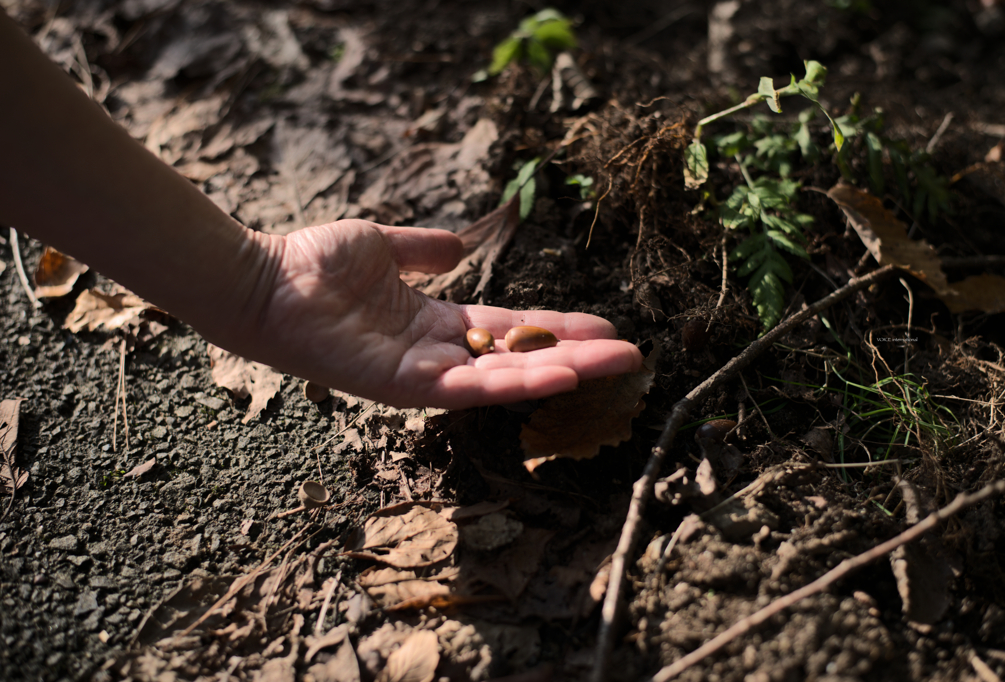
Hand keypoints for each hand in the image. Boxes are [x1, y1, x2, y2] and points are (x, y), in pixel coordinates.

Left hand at [241, 220, 643, 408]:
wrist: (266, 279)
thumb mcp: (385, 247)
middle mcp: (438, 353)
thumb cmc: (315, 263)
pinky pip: (471, 388)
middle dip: (576, 355)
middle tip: (630, 355)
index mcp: (435, 322)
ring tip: (614, 364)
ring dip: (562, 371)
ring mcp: (423, 374)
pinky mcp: (405, 387)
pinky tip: (561, 373)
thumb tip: (459, 246)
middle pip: (520, 356)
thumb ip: (424, 250)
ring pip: (506, 378)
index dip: (557, 327)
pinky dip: (516, 382)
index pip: (510, 327)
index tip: (603, 324)